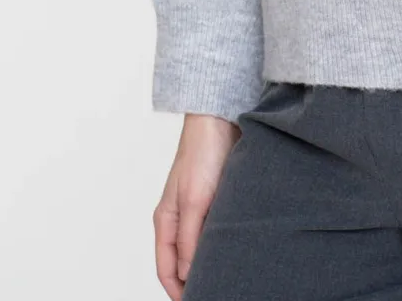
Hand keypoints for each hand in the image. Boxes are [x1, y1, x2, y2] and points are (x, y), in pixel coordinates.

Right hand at [152, 113, 240, 298]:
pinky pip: (215, 230)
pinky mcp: (215, 199)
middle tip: (217, 292)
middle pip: (182, 262)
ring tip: (228, 277)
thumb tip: (187, 275)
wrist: (220, 118)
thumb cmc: (202, 154)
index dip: (177, 292)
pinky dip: (221, 243)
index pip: (166, 269)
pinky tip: (235, 249)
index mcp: (166, 221)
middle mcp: (179, 218)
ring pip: (200, 247)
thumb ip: (190, 239)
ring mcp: (197, 209)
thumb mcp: (195, 201)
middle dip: (194, 281)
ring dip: (209, 262)